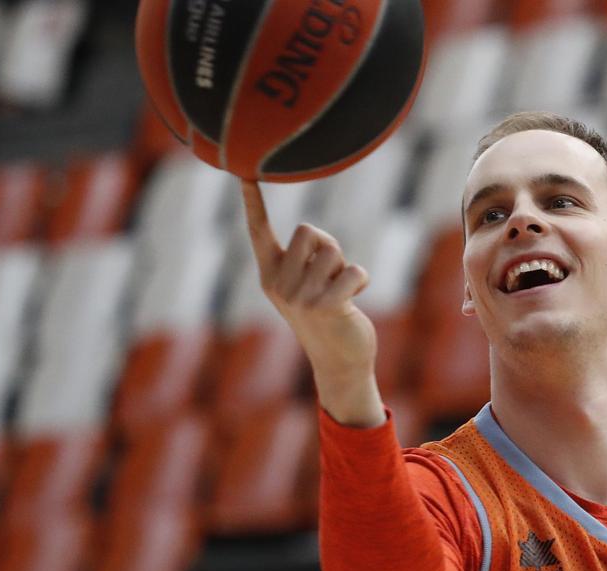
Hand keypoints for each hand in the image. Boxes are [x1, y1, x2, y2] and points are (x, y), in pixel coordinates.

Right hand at [242, 180, 384, 426]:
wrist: (339, 361)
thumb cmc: (328, 315)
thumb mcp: (308, 284)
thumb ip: (305, 258)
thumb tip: (312, 234)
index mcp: (269, 274)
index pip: (258, 230)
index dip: (252, 201)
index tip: (245, 173)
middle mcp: (277, 284)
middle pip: (309, 231)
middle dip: (329, 247)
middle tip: (330, 278)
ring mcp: (299, 298)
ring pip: (333, 250)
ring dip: (345, 267)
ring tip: (339, 293)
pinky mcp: (325, 307)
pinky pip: (353, 271)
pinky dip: (361, 280)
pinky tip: (354, 301)